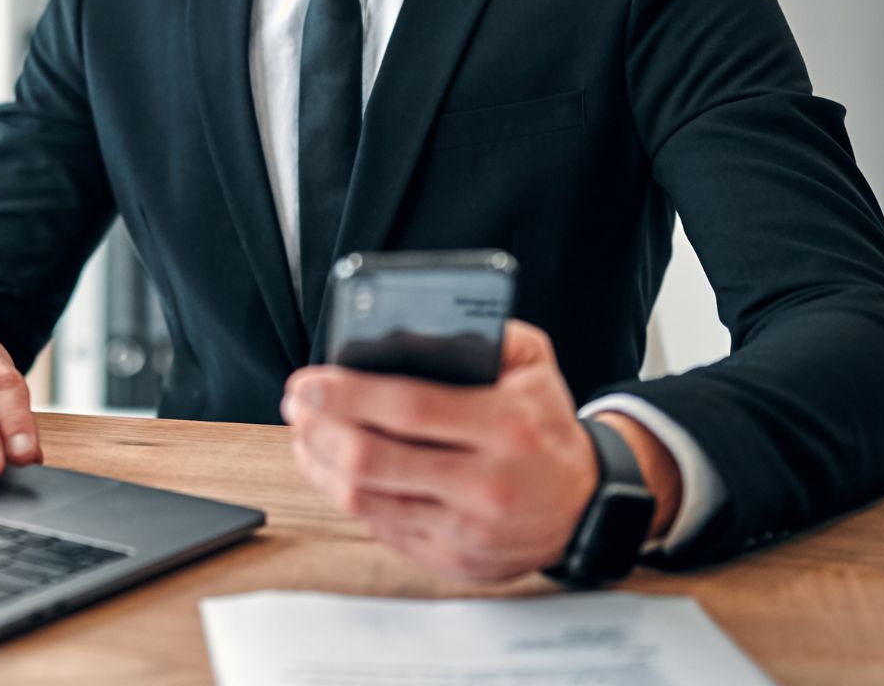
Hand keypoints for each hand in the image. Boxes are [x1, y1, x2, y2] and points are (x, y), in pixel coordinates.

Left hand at [282, 320, 612, 582]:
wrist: (586, 509)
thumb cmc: (547, 428)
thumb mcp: (535, 367)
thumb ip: (487, 333)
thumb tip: (415, 324)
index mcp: (506, 428)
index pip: (408, 408)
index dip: (347, 395)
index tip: (308, 382)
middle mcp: (486, 484)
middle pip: (375, 459)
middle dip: (319, 429)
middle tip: (296, 404)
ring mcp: (467, 530)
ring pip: (368, 500)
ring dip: (320, 465)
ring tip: (303, 435)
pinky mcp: (452, 560)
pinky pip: (382, 527)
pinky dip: (346, 495)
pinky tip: (331, 469)